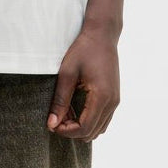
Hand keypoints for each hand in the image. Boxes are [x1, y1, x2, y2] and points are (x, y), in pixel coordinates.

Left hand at [46, 23, 119, 141]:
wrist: (102, 35)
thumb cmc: (83, 50)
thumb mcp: (67, 73)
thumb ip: (60, 100)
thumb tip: (52, 124)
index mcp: (102, 97)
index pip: (84, 128)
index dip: (66, 131)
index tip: (52, 124)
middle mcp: (112, 102)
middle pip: (92, 132)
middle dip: (72, 130)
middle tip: (56, 117)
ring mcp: (115, 100)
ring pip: (99, 128)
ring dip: (81, 126)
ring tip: (64, 112)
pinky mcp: (114, 97)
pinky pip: (103, 119)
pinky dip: (89, 120)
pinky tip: (75, 108)